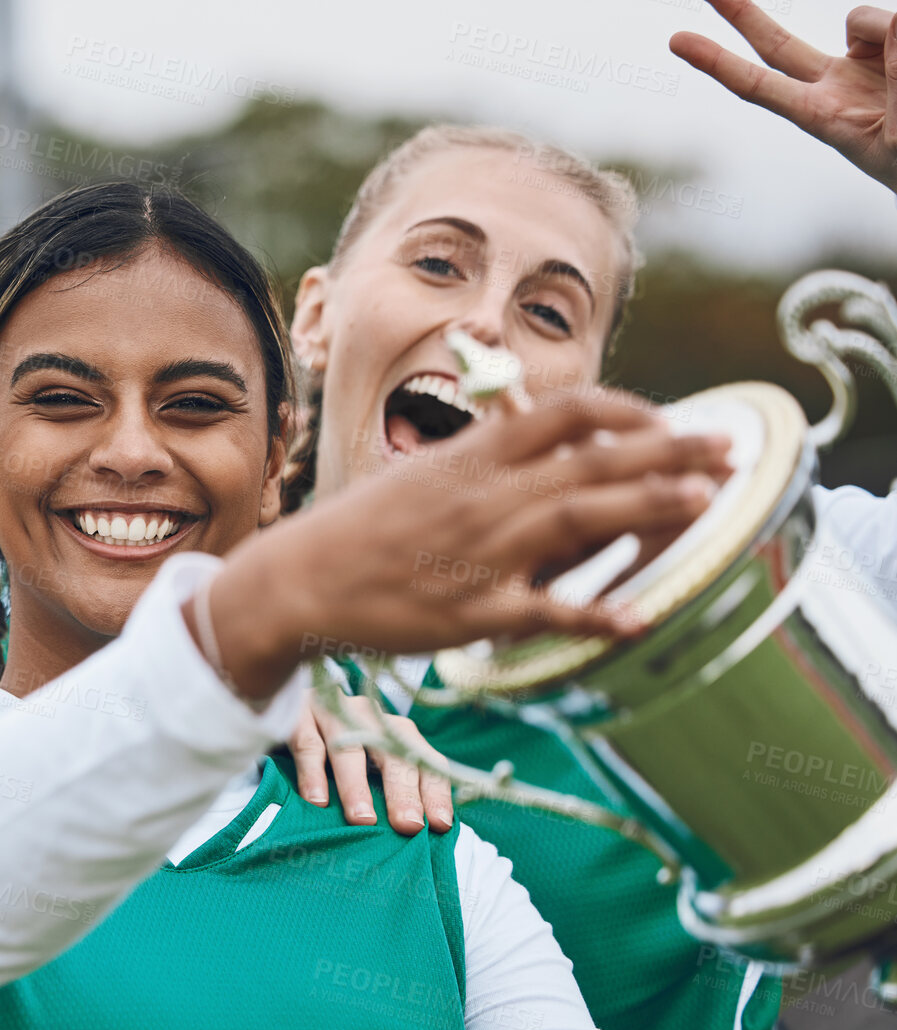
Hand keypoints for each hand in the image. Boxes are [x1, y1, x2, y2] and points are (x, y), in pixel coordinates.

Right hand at [198, 386, 731, 697]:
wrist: (302, 580)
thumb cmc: (362, 529)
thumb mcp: (423, 474)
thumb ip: (484, 457)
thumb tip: (538, 435)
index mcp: (472, 458)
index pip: (565, 413)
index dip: (627, 410)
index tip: (666, 419)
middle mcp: (484, 497)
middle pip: (592, 458)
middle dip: (669, 449)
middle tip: (729, 448)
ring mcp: (481, 554)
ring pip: (579, 518)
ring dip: (649, 506)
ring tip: (708, 500)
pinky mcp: (472, 612)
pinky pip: (543, 611)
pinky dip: (593, 614)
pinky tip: (638, 617)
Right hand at [288, 691, 452, 834]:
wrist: (280, 701)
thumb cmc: (333, 748)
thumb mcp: (368, 763)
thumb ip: (390, 788)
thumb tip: (418, 831)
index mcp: (394, 730)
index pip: (424, 759)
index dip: (435, 791)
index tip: (439, 824)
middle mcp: (369, 716)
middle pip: (393, 753)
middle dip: (402, 791)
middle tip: (408, 825)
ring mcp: (332, 712)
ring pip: (350, 749)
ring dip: (357, 786)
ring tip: (363, 820)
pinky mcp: (297, 713)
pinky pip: (308, 745)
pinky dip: (312, 774)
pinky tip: (317, 801)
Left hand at [671, 0, 896, 190]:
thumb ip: (895, 79)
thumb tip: (890, 25)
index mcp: (819, 115)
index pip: (757, 84)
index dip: (717, 62)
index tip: (677, 41)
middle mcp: (832, 85)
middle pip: (775, 44)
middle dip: (742, 15)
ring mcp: (861, 63)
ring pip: (862, 19)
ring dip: (892, 39)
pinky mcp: (891, 44)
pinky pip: (893, 19)